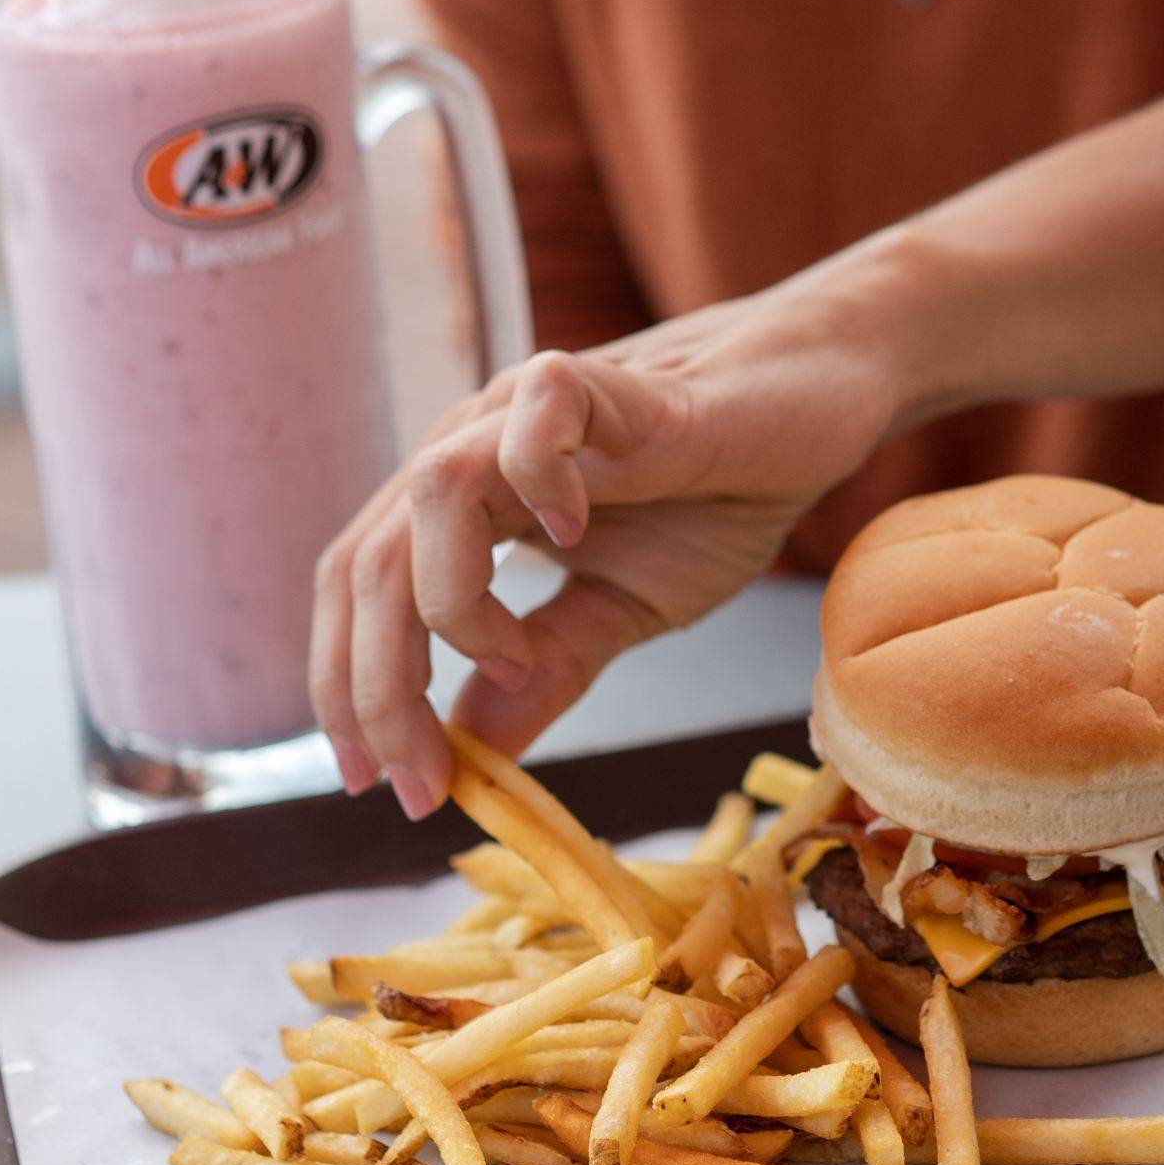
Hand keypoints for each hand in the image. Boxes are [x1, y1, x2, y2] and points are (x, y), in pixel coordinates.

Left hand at [310, 274, 907, 812]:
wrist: (814, 407)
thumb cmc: (719, 496)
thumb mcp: (624, 610)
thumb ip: (546, 669)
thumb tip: (473, 758)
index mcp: (461, 505)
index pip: (361, 593)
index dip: (349, 690)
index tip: (383, 786)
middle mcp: (474, 447)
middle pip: (371, 560)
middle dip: (380, 685)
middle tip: (426, 777)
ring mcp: (530, 407)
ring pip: (430, 491)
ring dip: (450, 601)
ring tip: (519, 658)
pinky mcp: (607, 379)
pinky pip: (535, 411)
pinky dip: (535, 477)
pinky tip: (574, 536)